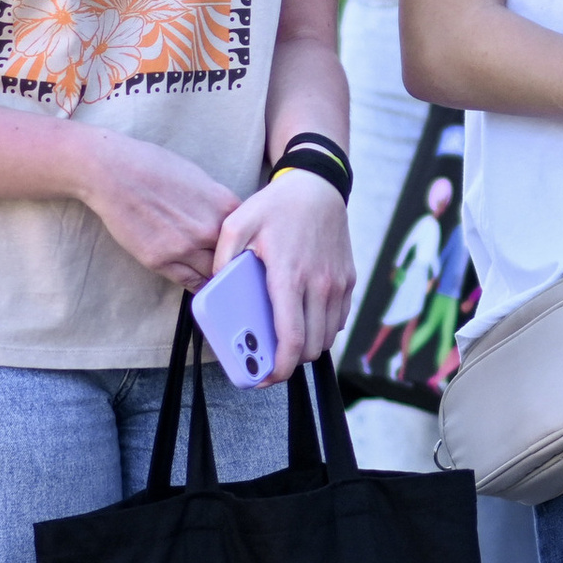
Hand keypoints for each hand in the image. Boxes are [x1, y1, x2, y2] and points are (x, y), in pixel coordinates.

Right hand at [77, 133, 240, 290]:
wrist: (115, 173)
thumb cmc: (155, 166)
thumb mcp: (199, 178)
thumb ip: (217, 203)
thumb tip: (227, 220)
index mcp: (224, 204)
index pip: (249, 234)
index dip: (249, 244)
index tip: (249, 251)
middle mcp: (210, 229)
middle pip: (236, 259)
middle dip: (238, 265)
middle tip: (241, 274)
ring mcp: (185, 248)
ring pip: (214, 275)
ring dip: (219, 279)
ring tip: (224, 286)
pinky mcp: (160, 261)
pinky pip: (190, 282)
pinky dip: (199, 287)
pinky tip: (205, 290)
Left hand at [213, 170, 355, 380]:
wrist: (317, 185)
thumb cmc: (275, 206)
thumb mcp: (237, 224)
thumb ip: (223, 259)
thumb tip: (215, 291)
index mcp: (288, 277)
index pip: (290, 339)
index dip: (279, 369)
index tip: (264, 377)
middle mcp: (319, 285)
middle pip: (310, 347)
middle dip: (289, 362)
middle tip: (269, 359)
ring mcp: (337, 284)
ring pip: (327, 337)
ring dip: (306, 346)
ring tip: (285, 339)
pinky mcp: (348, 279)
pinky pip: (338, 319)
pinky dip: (322, 329)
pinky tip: (304, 319)